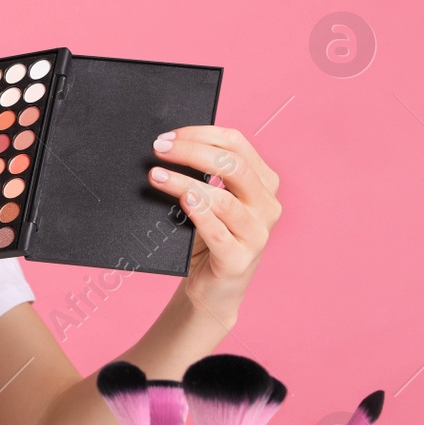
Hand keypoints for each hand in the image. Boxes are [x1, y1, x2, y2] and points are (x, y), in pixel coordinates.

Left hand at [145, 126, 280, 323]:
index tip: (168, 136)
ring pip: (223, 199)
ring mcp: (257, 234)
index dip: (201, 134)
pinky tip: (183, 202)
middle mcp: (267, 206)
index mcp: (263, 183)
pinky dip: (199, 214)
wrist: (212, 289)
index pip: (236, 144)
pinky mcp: (240, 260)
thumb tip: (167, 147)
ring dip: (185, 184)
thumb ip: (204, 175)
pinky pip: (218, 232)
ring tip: (156, 175)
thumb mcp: (211, 201)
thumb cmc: (208, 238)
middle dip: (192, 152)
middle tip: (158, 150)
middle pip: (233, 166)